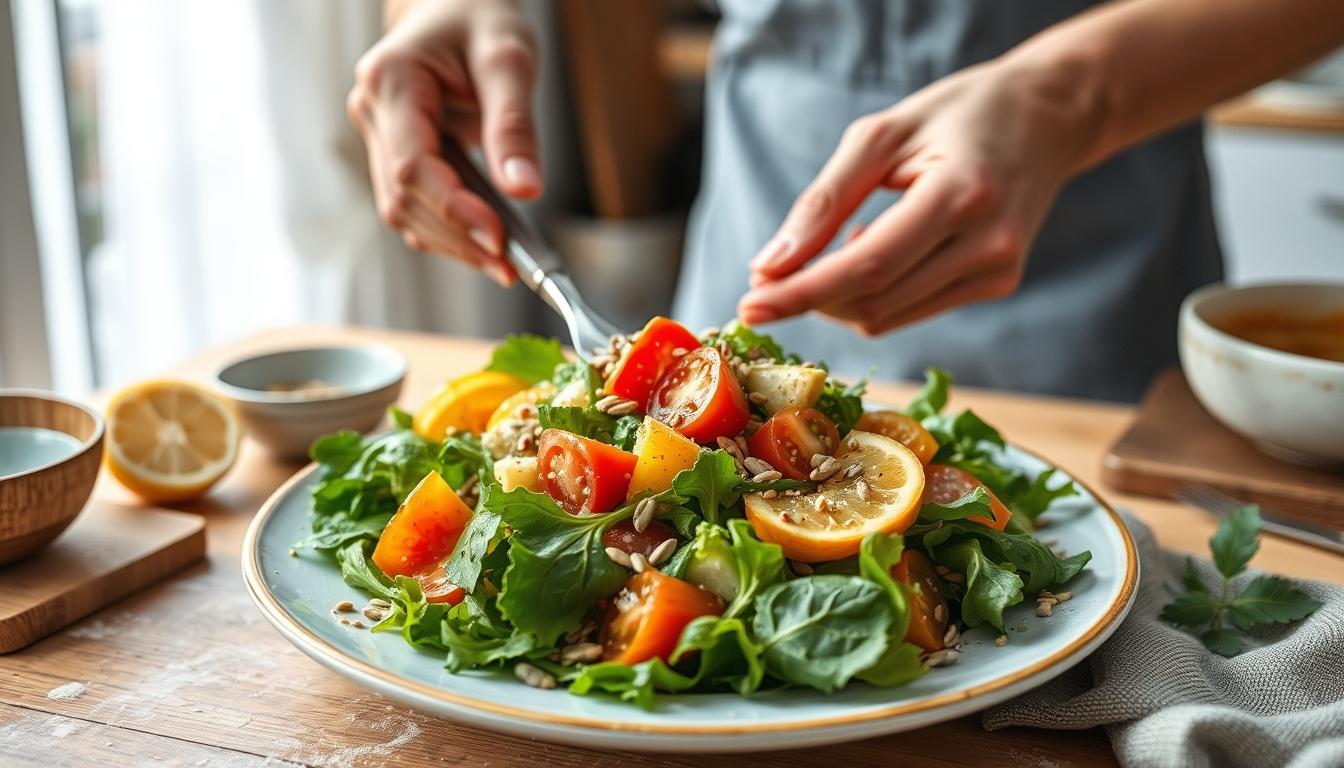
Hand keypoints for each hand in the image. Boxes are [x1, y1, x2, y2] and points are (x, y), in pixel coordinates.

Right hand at [347, 0, 540, 285]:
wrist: (454, 4)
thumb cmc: (479, 19)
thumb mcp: (509, 59)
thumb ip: (514, 125)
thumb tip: (524, 190)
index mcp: (391, 81)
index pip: (412, 166)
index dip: (453, 210)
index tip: (497, 239)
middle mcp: (373, 111)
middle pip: (404, 197)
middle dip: (457, 237)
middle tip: (510, 265)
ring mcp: (378, 135)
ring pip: (404, 210)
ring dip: (452, 243)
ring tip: (504, 263)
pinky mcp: (394, 153)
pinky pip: (415, 204)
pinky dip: (449, 229)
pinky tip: (486, 244)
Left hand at [737, 58, 1100, 334]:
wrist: (1047, 117)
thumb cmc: (955, 116)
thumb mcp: (880, 136)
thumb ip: (822, 202)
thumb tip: (769, 267)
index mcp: (962, 194)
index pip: (867, 266)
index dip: (802, 292)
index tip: (748, 306)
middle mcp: (989, 243)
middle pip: (872, 301)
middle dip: (811, 295)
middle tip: (772, 271)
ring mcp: (998, 271)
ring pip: (887, 316)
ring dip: (840, 296)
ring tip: (848, 236)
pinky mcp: (998, 285)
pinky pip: (910, 310)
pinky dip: (875, 291)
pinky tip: (880, 247)